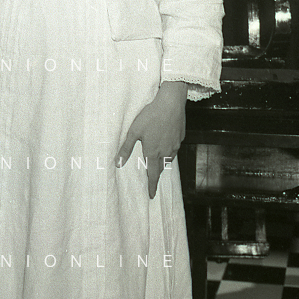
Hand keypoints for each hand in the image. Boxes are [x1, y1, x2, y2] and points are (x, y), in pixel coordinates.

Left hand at [115, 81, 187, 198]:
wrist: (171, 103)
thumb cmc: (150, 116)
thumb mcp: (133, 132)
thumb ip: (125, 149)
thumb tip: (117, 164)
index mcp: (153, 152)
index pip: (152, 174)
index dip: (152, 186)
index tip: (151, 195)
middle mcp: (166, 151)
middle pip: (161, 168)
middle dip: (157, 174)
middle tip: (153, 177)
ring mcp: (175, 144)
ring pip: (169, 159)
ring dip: (164, 163)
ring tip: (159, 163)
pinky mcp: (181, 137)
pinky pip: (175, 148)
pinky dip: (170, 151)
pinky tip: (167, 145)